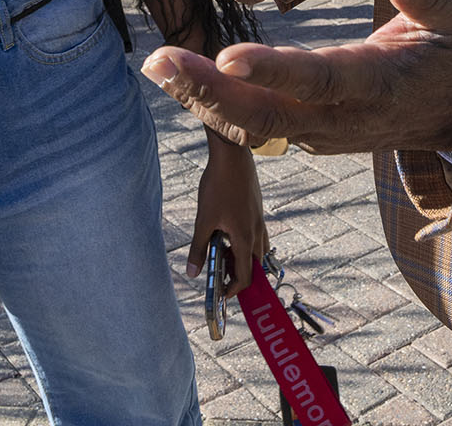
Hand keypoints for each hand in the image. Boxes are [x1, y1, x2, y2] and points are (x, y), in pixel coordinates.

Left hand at [143, 0, 451, 153]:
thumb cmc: (451, 53)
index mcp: (377, 83)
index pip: (318, 80)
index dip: (273, 72)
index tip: (228, 56)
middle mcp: (342, 118)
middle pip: (267, 116)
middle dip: (209, 91)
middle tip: (158, 62)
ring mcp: (322, 134)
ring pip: (253, 128)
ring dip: (202, 99)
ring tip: (156, 67)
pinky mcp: (309, 136)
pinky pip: (256, 129)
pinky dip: (216, 106)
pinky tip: (181, 79)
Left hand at [187, 133, 266, 298]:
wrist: (232, 156)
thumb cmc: (218, 186)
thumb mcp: (203, 220)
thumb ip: (198, 249)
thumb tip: (192, 273)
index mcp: (245, 238)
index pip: (246, 276)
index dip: (234, 290)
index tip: (223, 294)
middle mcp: (257, 231)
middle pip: (255, 266)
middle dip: (240, 276)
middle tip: (223, 279)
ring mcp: (259, 220)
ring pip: (259, 251)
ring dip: (245, 260)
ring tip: (225, 259)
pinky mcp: (257, 210)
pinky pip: (257, 236)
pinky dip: (246, 244)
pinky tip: (229, 235)